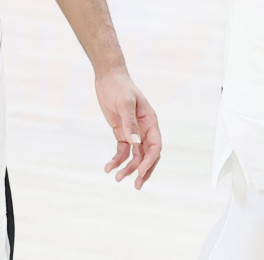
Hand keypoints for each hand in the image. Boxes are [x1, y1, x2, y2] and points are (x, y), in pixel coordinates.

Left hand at [95, 68, 161, 189]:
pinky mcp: (122, 132)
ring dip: (128, 168)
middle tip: (135, 185)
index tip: (140, 172)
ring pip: (135, 156)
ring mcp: (133, 131)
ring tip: (116, 178)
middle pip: (148, 155)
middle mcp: (144, 129)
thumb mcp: (125, 103)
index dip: (149, 161)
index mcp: (150, 122)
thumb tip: (135, 143)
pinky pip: (122, 151)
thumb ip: (130, 123)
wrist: (108, 77)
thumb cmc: (120, 87)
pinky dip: (117, 160)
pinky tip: (108, 167)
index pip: (155, 146)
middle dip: (143, 171)